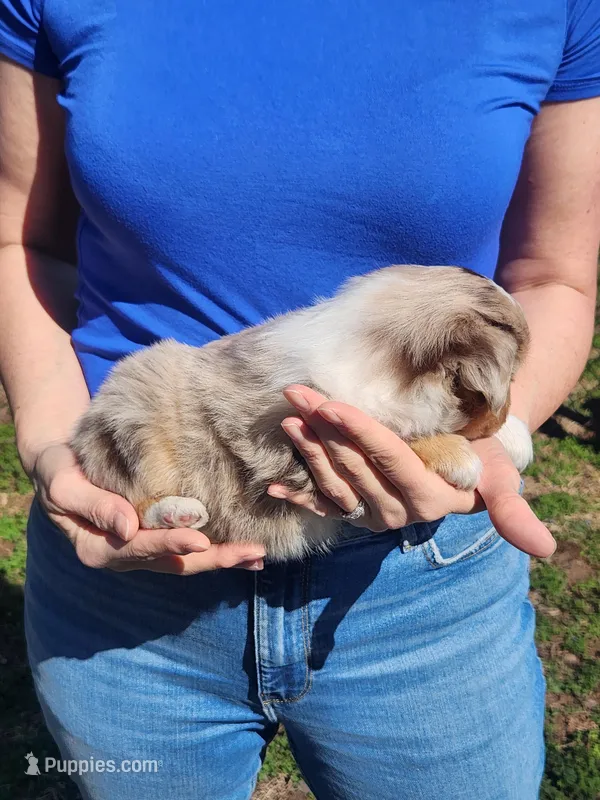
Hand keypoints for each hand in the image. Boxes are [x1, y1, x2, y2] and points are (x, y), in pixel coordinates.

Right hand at [31, 443, 264, 572]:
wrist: (59, 464)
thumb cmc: (57, 470)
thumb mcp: (63, 483)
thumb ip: (92, 505)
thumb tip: (127, 527)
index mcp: (98, 549)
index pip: (140, 548)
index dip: (170, 544)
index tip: (199, 539)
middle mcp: (124, 556)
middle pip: (174, 562)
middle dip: (215, 558)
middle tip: (251, 552)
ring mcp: (143, 550)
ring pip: (187, 560)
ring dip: (223, 558)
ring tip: (258, 554)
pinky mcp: (156, 537)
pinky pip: (188, 548)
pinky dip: (217, 549)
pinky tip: (245, 549)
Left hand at [268, 385, 555, 557]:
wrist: (462, 458)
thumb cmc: (481, 458)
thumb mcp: (501, 478)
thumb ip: (511, 509)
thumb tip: (548, 550)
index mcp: (427, 500)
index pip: (390, 459)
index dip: (359, 432)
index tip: (330, 403)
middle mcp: (396, 512)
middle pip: (354, 466)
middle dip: (324, 428)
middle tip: (298, 393)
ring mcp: (371, 513)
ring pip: (333, 482)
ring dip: (307, 452)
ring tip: (288, 418)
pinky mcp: (353, 512)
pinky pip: (321, 507)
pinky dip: (297, 498)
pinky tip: (272, 489)